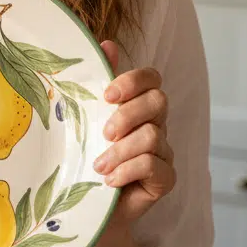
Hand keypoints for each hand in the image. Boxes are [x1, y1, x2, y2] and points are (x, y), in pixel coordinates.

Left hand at [94, 40, 174, 223]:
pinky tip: (108, 180)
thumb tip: (106, 44)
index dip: (133, 81)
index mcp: (136, 105)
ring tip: (97, 166)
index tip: (107, 94)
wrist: (83, 203)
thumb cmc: (81, 156)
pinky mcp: (165, 179)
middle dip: (128, 114)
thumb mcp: (81, 118)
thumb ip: (94, 83)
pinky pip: (154, 166)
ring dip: (120, 151)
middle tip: (102, 133)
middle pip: (158, 102)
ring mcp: (163, 152)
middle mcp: (155, 124)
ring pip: (153, 136)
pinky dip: (127, 171)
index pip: (151, 78)